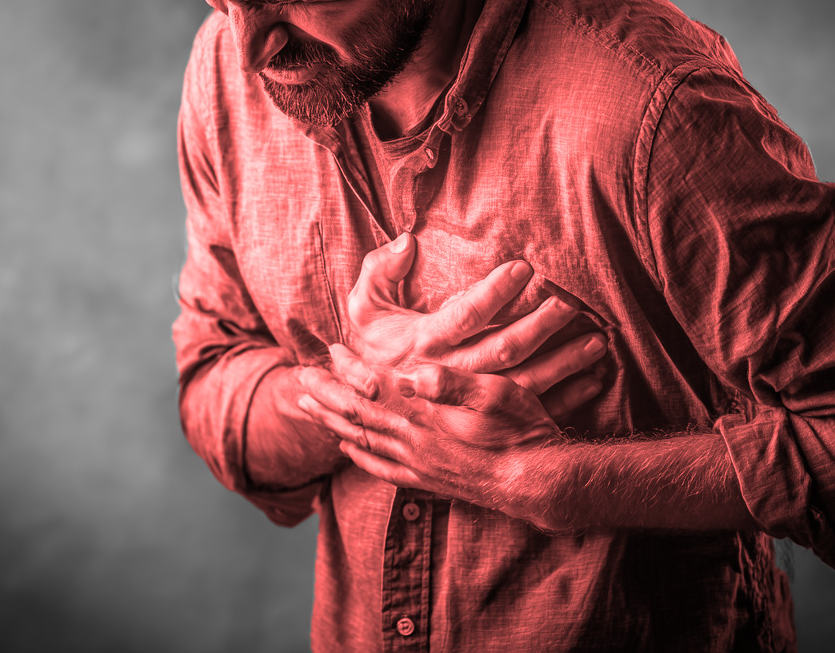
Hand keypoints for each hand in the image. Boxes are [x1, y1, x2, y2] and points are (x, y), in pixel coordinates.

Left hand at [296, 344, 558, 520]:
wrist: (537, 484)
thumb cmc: (521, 431)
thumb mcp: (495, 395)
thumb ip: (452, 383)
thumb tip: (413, 373)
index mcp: (424, 418)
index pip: (372, 389)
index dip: (348, 369)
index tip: (329, 349)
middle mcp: (412, 443)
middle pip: (355, 416)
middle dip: (325, 395)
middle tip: (298, 378)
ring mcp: (417, 465)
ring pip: (361, 441)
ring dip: (332, 423)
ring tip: (308, 408)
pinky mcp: (426, 481)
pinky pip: (380, 468)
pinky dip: (358, 455)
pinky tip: (348, 449)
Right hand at [346, 234, 606, 403]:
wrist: (366, 409)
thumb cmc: (371, 347)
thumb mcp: (364, 306)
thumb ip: (380, 270)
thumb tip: (407, 240)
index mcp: (424, 342)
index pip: (465, 314)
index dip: (494, 292)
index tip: (524, 268)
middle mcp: (450, 374)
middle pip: (503, 350)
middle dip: (539, 325)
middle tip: (571, 303)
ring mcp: (472, 402)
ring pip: (525, 382)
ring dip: (563, 363)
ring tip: (597, 341)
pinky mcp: (488, 418)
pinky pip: (531, 409)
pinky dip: (567, 396)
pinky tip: (595, 378)